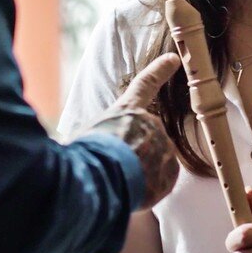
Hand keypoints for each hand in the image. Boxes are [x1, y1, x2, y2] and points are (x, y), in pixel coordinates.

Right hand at [80, 53, 181, 209]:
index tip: (174, 59)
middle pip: (146, 138)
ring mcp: (163, 149)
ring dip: (139, 173)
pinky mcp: (170, 174)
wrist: (98, 182)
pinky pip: (160, 182)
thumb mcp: (80, 136)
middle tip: (112, 167)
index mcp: (126, 110)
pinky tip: (130, 193)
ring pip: (154, 162)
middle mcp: (150, 125)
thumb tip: (77, 145)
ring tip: (117, 182)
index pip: (145, 84)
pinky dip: (148, 190)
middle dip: (134, 153)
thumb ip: (96, 136)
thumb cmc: (81, 158)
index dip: (160, 70)